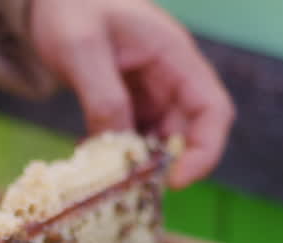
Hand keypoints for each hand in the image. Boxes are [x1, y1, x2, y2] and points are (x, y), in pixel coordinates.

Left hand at [31, 0, 234, 187]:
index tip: (177, 180)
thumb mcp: (81, 49)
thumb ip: (103, 96)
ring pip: (159, 139)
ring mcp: (151, 89)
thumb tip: (118, 147)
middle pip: (189, 131)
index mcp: (173, 55)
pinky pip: (134, 135)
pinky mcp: (131, 101)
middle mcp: (171, 75)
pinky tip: (90, 153)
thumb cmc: (69, 8)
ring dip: (137, 161)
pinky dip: (117, 151)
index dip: (205, 150)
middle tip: (128, 184)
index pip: (212, 109)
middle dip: (163, 162)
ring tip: (103, 171)